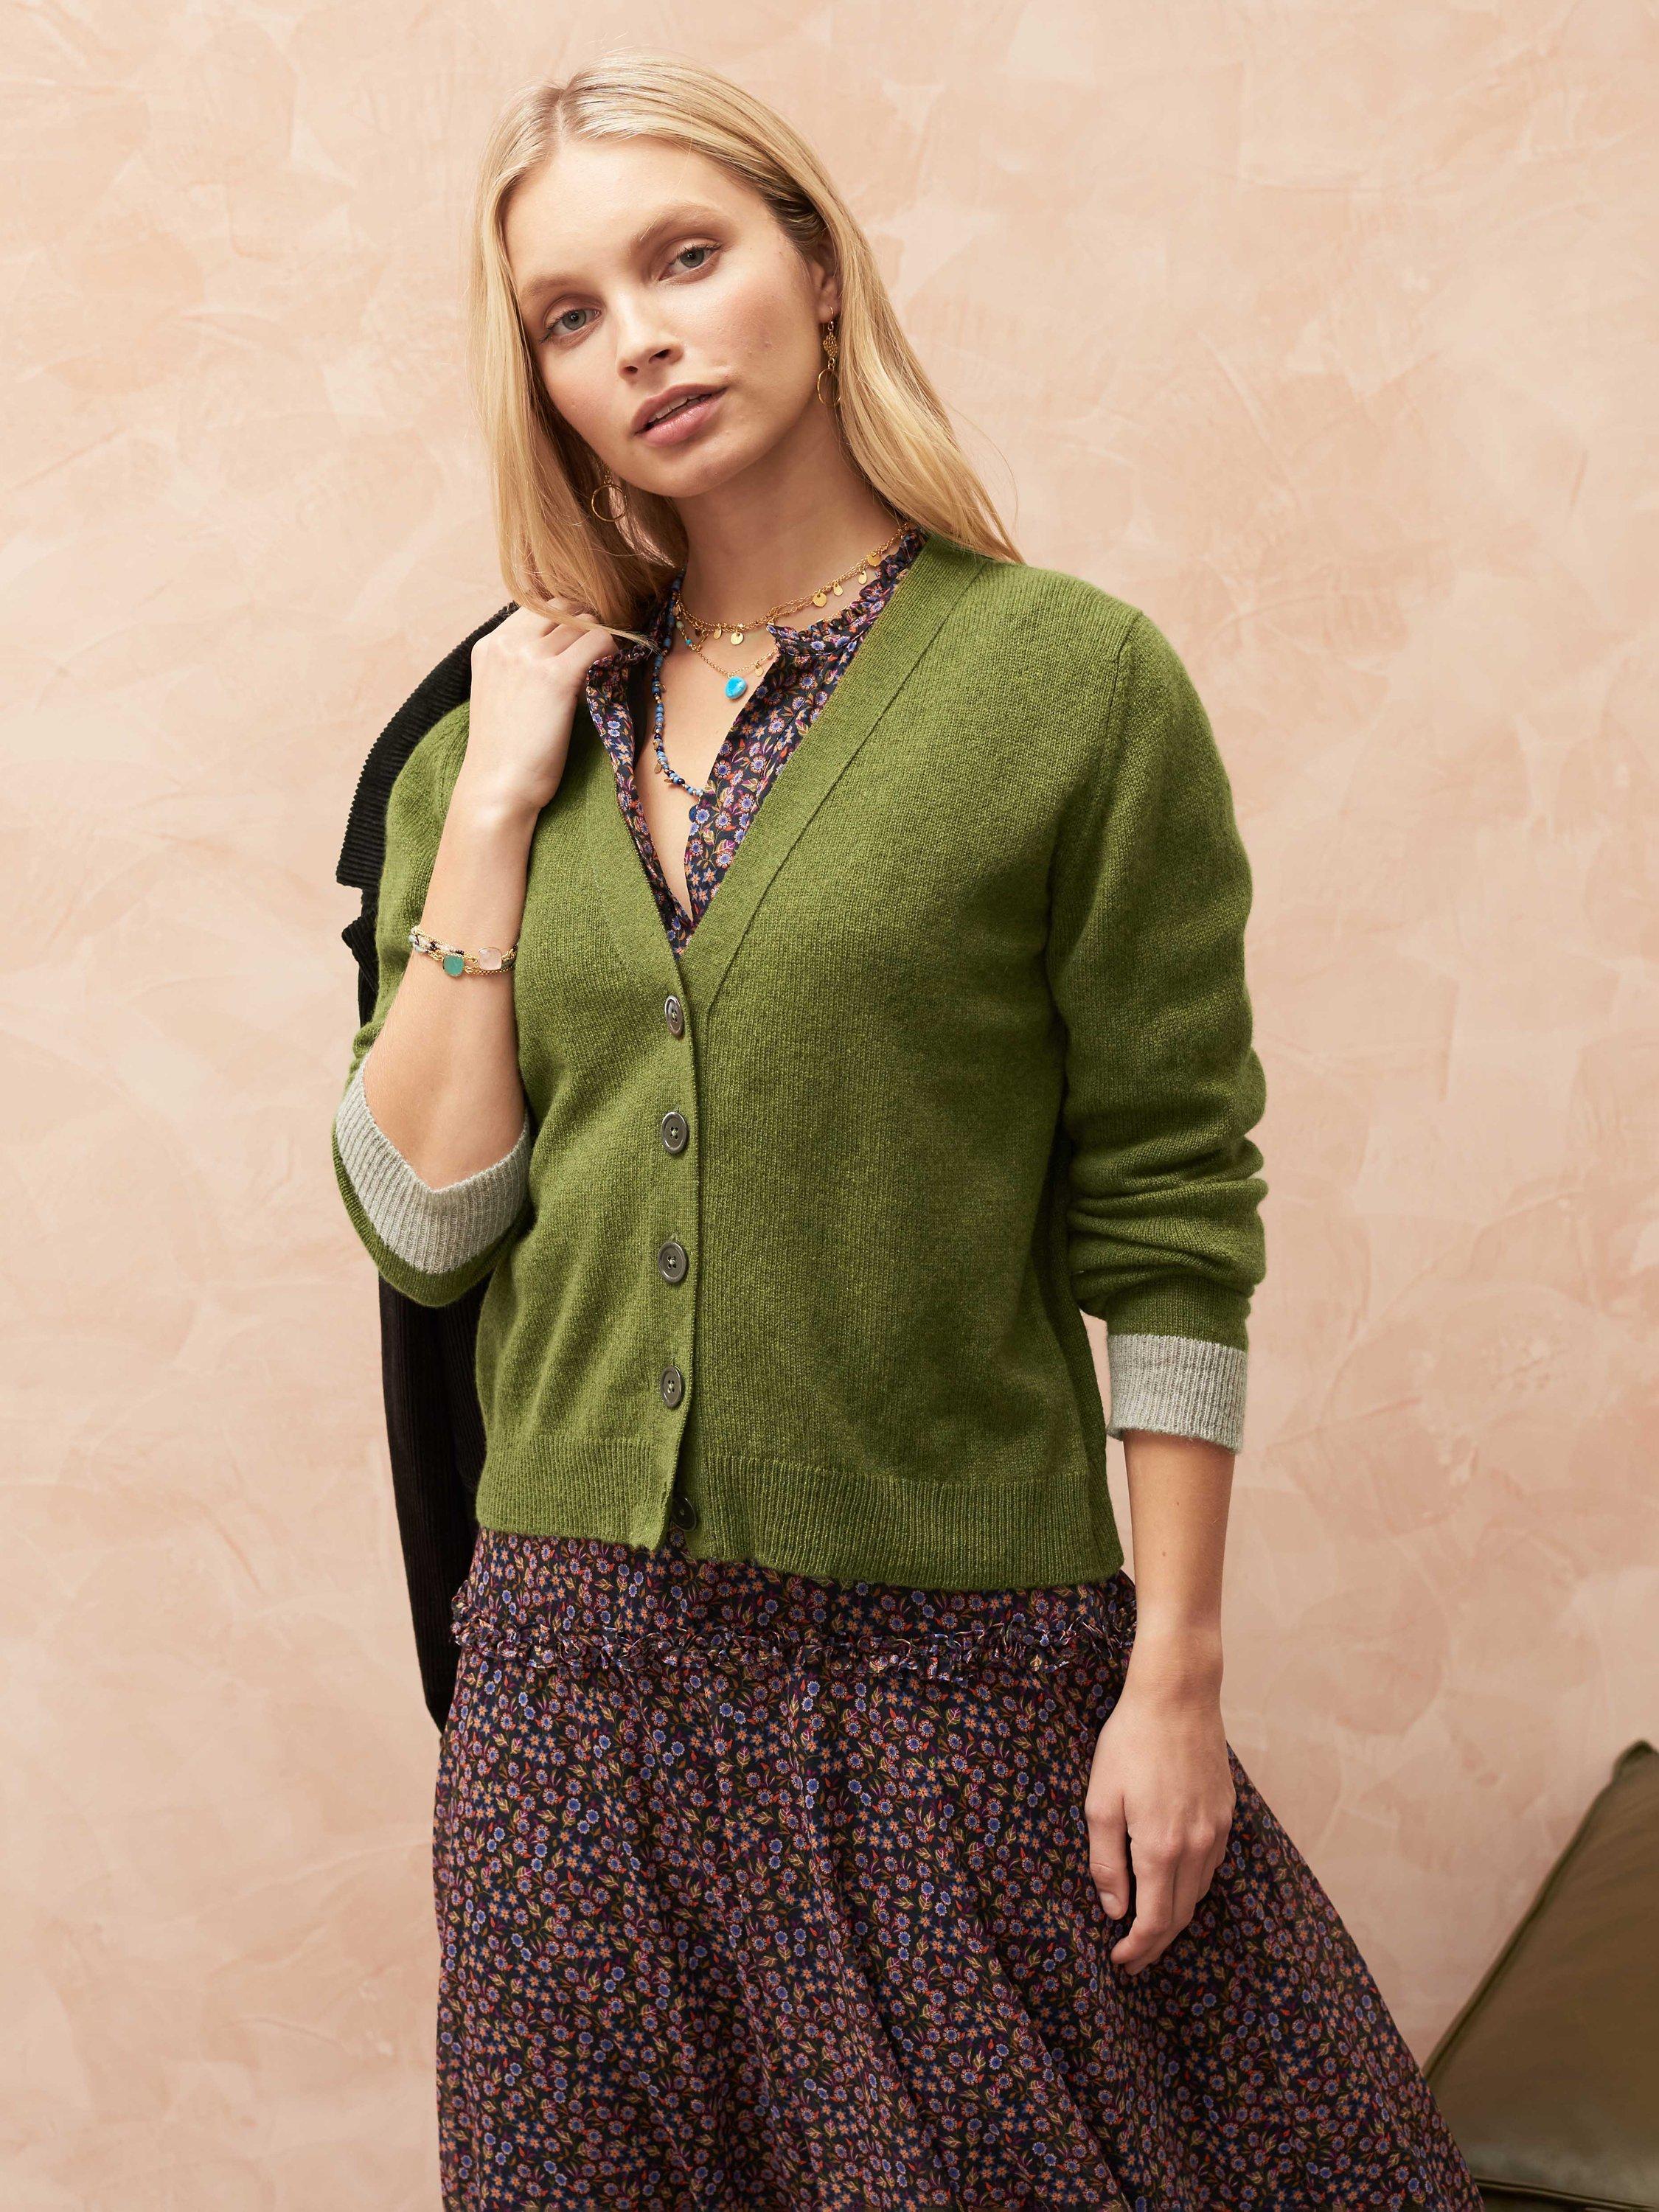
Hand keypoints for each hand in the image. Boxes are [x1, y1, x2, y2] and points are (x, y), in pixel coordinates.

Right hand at [458, 599, 619, 819]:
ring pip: (585, 621)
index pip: (538, 607)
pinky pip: (600, 641)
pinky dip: (613, 652)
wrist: (496, 790)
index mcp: (490, 645)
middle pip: (564, 608)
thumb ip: (523, 667)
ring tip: (604, 672)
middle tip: (600, 656)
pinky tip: (611, 676)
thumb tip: (569, 651)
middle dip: (587, 626)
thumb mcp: (502, 695)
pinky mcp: (555, 677)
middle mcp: (506, 643)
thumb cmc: (506, 754)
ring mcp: (529, 657)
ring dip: (602, 642)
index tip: (582, 648)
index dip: (568, 624)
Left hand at [1084, 1670, 1235, 1974]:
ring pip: (1197, 1893)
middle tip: (1132, 1960)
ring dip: (1174, 1916)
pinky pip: (1210, 1866)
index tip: (1120, 1962)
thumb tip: (1115, 1910)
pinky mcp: (1226, 1814)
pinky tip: (1172, 1882)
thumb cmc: (1130, 1743)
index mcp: (1161, 1847)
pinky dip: (1191, 1886)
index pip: (1154, 1921)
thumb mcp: (1101, 1800)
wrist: (1178, 1696)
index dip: (1138, 1949)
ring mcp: (1216, 1830)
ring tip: (1148, 1925)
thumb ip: (1106, 1861)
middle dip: (1155, 1944)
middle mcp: (1196, 1846)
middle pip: (1180, 1916)